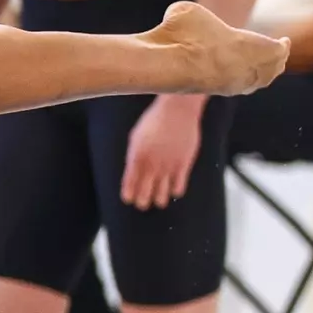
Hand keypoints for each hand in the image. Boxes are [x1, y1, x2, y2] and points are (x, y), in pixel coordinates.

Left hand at [121, 96, 201, 210]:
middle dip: (142, 202)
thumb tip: (132, 173)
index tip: (129, 199)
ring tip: (159, 199)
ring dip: (159, 200)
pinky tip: (173, 187)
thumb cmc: (154, 121)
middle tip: (143, 202)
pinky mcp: (183, 165)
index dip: (129, 196)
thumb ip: (133, 157)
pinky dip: (175, 191)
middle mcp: (151, 166)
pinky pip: (178, 188)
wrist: (177, 109)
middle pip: (144, 196)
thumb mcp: (136, 138)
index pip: (129, 186)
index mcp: (136, 159)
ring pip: (161, 196)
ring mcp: (168, 166)